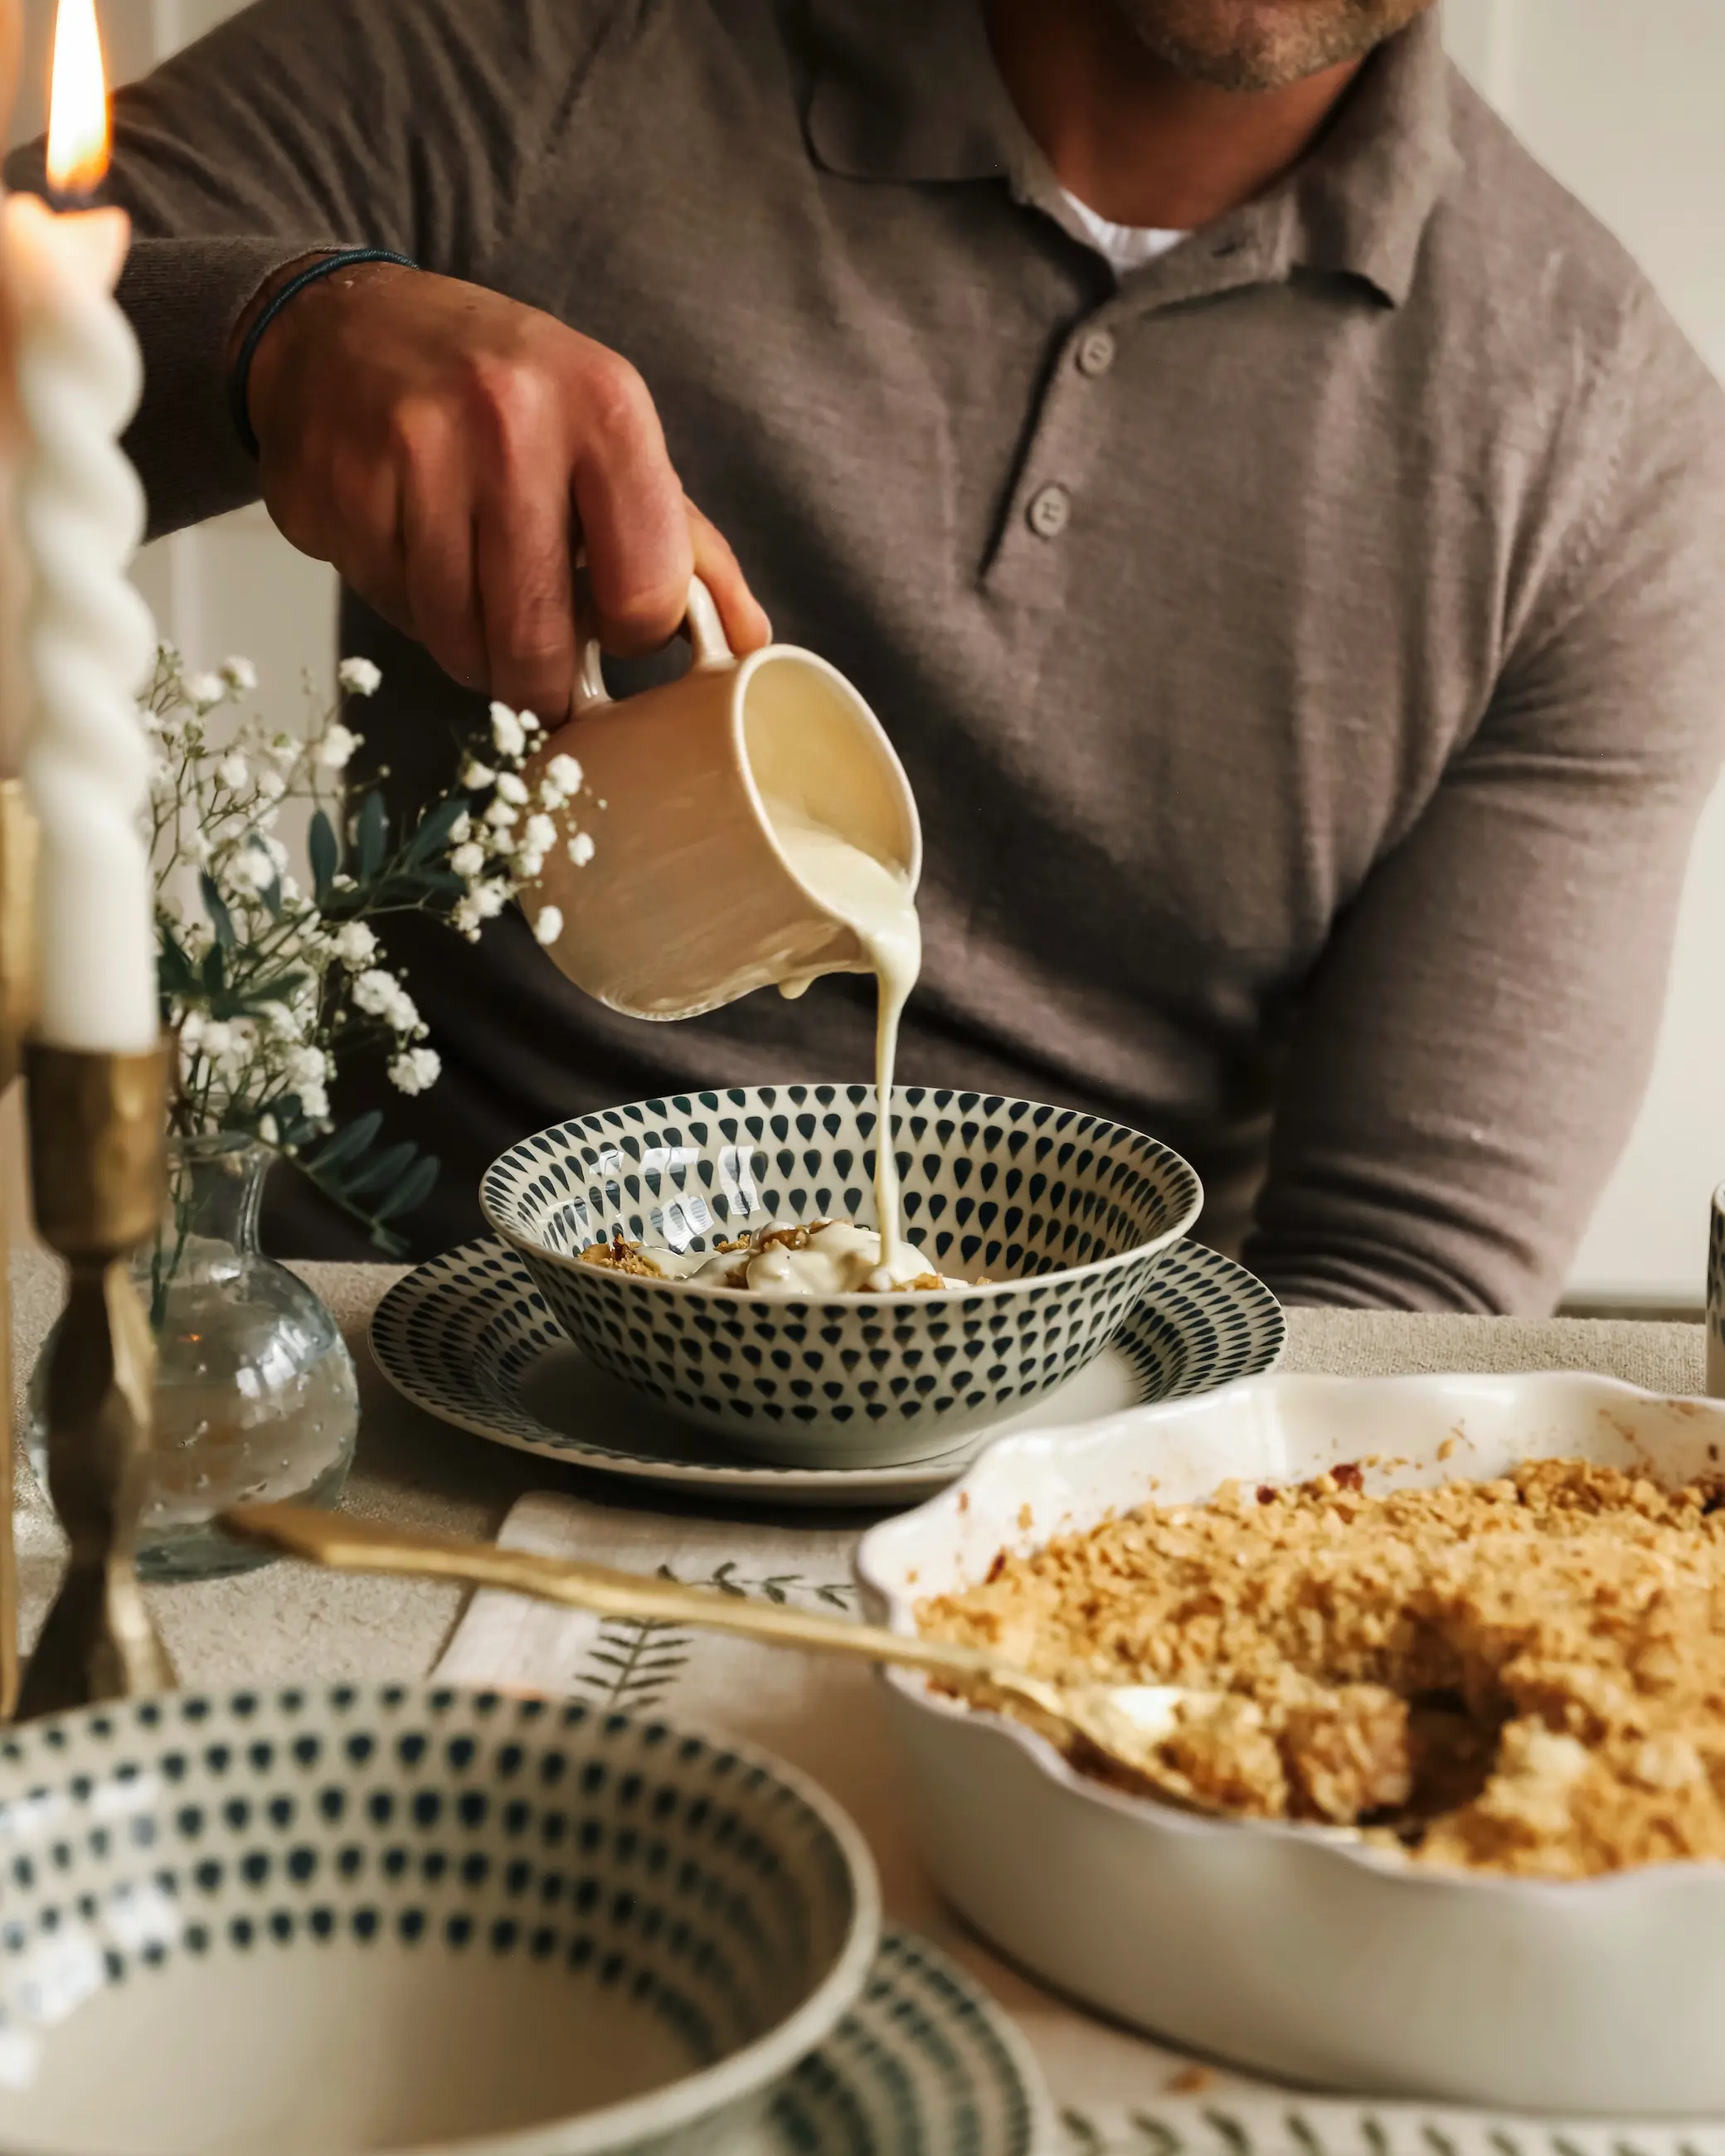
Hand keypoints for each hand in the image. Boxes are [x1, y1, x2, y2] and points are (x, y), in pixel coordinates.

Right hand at [238, 259, 771, 718]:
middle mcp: (512, 421)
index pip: (645, 593)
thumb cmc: (500, 388)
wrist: (343, 324)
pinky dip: (413, 615)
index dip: (630, 635)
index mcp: (606, 407)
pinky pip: (396, 613)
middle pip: (539, 639)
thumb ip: (686, 542)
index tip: (612, 626)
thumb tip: (751, 640)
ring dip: (475, 653)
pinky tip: (418, 559)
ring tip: (478, 601)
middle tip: (540, 670)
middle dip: (543, 683)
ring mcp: (417, 454)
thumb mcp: (609, 433)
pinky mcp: (343, 489)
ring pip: (460, 642)